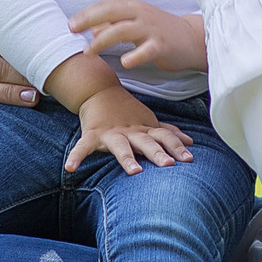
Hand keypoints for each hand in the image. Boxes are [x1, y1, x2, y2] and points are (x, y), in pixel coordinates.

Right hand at [66, 86, 195, 175]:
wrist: (99, 90)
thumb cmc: (128, 112)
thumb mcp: (149, 121)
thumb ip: (168, 133)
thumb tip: (190, 142)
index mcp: (144, 129)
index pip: (164, 137)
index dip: (176, 147)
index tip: (189, 159)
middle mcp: (130, 131)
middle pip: (146, 142)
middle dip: (157, 153)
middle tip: (169, 165)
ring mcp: (111, 133)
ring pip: (120, 146)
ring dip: (127, 158)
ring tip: (134, 172)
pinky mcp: (92, 134)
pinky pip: (83, 147)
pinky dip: (76, 156)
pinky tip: (70, 168)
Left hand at [71, 0, 207, 72]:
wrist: (192, 40)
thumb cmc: (159, 32)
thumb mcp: (136, 25)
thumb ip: (115, 25)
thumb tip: (93, 29)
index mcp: (134, 8)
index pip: (107, 5)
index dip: (87, 12)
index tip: (71, 24)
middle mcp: (142, 14)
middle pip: (111, 12)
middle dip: (89, 19)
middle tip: (72, 30)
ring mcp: (152, 29)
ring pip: (123, 30)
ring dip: (102, 40)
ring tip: (89, 52)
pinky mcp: (162, 45)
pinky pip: (146, 50)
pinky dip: (135, 55)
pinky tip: (124, 62)